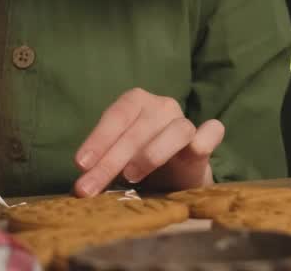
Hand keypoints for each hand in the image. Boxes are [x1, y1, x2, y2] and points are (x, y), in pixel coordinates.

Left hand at [75, 88, 223, 195]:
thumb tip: (79, 188)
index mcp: (136, 103)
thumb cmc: (138, 164)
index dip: (99, 139)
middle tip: (90, 188)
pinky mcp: (208, 140)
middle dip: (111, 159)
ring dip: (152, 152)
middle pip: (140, 128)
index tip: (81, 165)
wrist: (175, 178)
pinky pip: (212, 132)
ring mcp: (187, 122)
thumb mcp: (115, 161)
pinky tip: (195, 151)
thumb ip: (100, 167)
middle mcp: (163, 107)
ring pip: (176, 130)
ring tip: (130, 177)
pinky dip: (204, 140)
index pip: (117, 115)